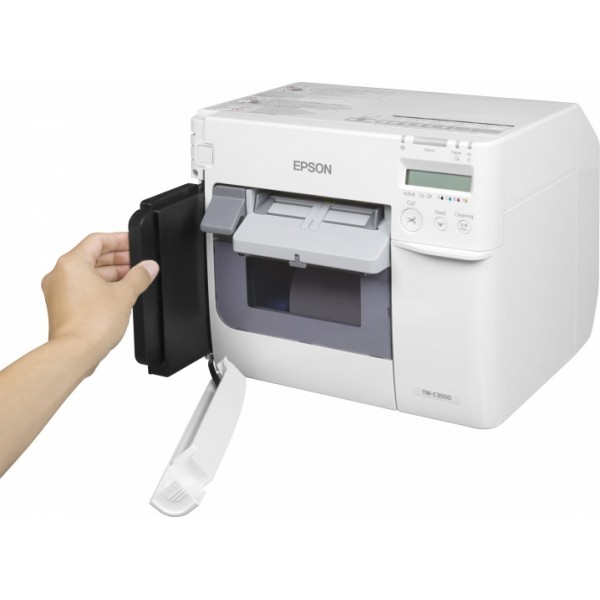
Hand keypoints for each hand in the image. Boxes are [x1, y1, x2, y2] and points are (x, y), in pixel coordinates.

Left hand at [41, 232, 158, 369]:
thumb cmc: (91, 324)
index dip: (119, 239)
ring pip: (87, 274)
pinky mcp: (61, 307)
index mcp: (71, 263)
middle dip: (117, 258)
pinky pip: (82, 289)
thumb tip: (149, 267)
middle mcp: (60, 274)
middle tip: (137, 262)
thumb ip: (140, 276)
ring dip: (110, 274)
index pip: (97, 240)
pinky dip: (99, 287)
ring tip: (132, 279)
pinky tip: (118, 295)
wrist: (74, 353)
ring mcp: (58, 292)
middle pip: (91, 256)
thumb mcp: (124, 295)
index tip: (133, 242)